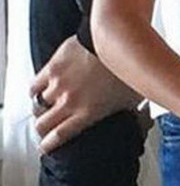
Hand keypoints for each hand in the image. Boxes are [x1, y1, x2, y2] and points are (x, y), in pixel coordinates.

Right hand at [30, 36, 140, 153]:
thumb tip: (139, 117)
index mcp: (87, 113)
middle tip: (45, 127)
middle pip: (42, 125)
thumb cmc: (128, 66)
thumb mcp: (133, 97)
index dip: (48, 145)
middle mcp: (69, 102)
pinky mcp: (53, 68)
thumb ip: (127, 110)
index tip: (46, 146)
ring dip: (42, 108)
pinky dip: (36, 89)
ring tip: (45, 106)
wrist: (117, 39)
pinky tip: (41, 89)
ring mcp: (58, 85)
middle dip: (42, 128)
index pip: (58, 137)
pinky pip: (35, 85)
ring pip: (38, 105)